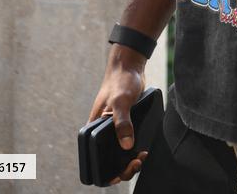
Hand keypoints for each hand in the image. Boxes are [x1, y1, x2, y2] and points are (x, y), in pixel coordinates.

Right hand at [87, 45, 147, 184]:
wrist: (130, 66)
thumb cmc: (121, 81)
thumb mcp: (121, 101)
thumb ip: (122, 122)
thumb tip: (126, 145)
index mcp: (94, 128)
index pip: (97, 158)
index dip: (109, 170)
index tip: (124, 169)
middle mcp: (102, 130)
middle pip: (109, 159)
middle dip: (123, 167)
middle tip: (137, 161)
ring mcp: (113, 127)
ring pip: (119, 152)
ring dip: (129, 159)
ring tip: (141, 156)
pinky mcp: (124, 123)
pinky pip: (126, 143)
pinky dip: (133, 149)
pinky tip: (142, 149)